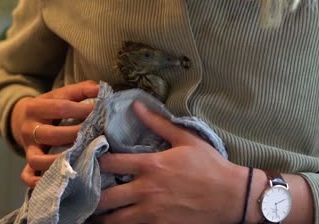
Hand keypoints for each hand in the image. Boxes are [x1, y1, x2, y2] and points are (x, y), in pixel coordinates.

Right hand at [11, 80, 98, 186]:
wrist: (22, 118)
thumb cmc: (50, 106)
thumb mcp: (61, 94)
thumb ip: (81, 90)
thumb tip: (100, 89)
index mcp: (36, 107)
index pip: (60, 108)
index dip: (82, 110)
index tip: (102, 112)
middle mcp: (29, 128)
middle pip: (51, 134)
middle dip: (76, 135)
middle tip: (97, 136)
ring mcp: (27, 147)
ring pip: (37, 159)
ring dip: (59, 161)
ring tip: (81, 159)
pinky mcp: (27, 161)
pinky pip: (27, 175)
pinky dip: (36, 181)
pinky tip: (52, 182)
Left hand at [95, 101, 246, 223]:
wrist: (232, 197)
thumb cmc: (210, 165)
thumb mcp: (186, 139)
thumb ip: (158, 123)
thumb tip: (136, 105)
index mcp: (151, 166)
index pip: (111, 163)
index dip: (95, 162)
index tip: (89, 160)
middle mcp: (146, 190)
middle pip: (105, 197)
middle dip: (92, 195)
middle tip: (86, 192)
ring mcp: (152, 213)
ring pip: (114, 220)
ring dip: (102, 216)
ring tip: (95, 211)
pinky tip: (119, 220)